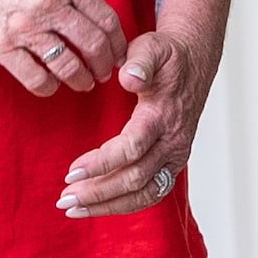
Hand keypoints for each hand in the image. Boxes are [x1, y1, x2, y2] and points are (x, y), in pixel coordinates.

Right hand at [0, 0, 129, 96]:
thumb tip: (91, 6)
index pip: (104, 17)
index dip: (117, 41)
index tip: (119, 52)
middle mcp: (47, 4)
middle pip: (92, 44)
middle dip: (105, 63)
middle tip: (106, 72)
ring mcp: (24, 28)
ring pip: (68, 65)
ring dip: (82, 79)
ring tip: (85, 82)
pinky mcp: (1, 47)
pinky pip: (35, 78)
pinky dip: (49, 87)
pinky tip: (53, 86)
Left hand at [60, 30, 212, 217]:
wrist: (193, 64)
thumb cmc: (167, 57)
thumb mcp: (153, 48)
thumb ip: (140, 60)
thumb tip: (128, 78)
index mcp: (164, 115)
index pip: (133, 148)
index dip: (101, 163)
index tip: (71, 170)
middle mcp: (173, 142)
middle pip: (136, 178)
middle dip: (98, 192)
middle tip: (64, 197)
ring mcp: (175, 157)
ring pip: (144, 194)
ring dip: (108, 205)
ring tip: (73, 209)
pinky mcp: (171, 165)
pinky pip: (150, 195)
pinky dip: (123, 206)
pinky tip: (96, 208)